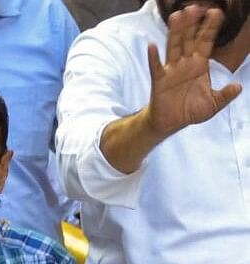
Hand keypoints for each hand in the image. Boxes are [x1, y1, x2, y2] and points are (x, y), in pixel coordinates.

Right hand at [145, 5, 241, 136]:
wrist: (170, 123)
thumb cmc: (189, 111)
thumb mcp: (213, 104)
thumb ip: (225, 95)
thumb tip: (238, 87)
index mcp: (199, 65)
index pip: (206, 42)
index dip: (210, 28)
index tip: (216, 13)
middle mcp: (185, 64)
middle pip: (188, 40)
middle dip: (192, 24)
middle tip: (195, 7)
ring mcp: (171, 71)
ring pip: (173, 48)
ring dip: (175, 33)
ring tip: (176, 17)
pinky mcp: (159, 81)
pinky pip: (156, 67)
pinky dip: (153, 58)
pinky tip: (152, 46)